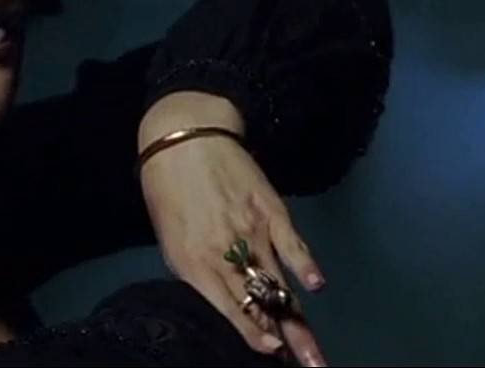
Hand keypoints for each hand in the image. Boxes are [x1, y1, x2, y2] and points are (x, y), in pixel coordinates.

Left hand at [139, 91, 327, 365]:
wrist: (183, 138)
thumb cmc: (168, 191)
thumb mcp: (170, 238)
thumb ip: (197, 272)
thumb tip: (225, 301)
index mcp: (194, 264)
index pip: (228, 310)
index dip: (252, 334)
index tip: (271, 354)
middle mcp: (225, 254)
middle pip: (260, 306)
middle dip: (285, 342)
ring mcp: (251, 232)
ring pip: (279, 284)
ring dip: (299, 322)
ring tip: (317, 354)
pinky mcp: (271, 210)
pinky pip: (291, 244)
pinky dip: (304, 265)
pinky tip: (315, 285)